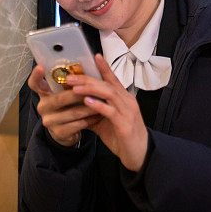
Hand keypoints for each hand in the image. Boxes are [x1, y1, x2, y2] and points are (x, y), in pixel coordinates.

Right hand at [28, 65, 100, 147]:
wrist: (67, 132)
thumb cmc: (69, 107)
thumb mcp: (67, 93)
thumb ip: (72, 81)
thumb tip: (89, 61)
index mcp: (44, 93)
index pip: (35, 83)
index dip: (36, 75)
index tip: (40, 67)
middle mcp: (43, 107)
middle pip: (59, 98)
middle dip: (78, 94)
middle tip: (93, 89)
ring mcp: (49, 121)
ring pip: (72, 112)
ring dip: (90, 107)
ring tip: (102, 102)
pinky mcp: (58, 133)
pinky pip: (78, 124)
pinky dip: (90, 119)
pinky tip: (98, 115)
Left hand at [66, 54, 148, 171]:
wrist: (140, 155)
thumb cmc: (124, 137)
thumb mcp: (106, 123)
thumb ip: (94, 113)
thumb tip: (77, 108)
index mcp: (124, 99)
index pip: (113, 79)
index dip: (104, 67)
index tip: (95, 56)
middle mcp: (127, 101)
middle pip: (107, 84)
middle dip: (88, 79)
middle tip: (70, 76)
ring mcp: (127, 112)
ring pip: (109, 93)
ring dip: (91, 89)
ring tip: (75, 87)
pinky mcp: (125, 124)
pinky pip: (110, 111)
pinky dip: (98, 105)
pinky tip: (86, 102)